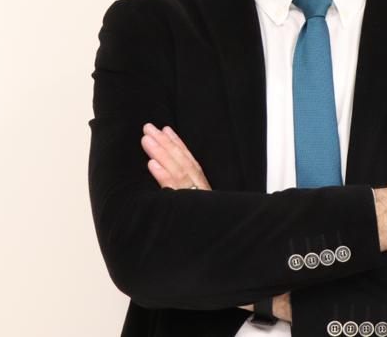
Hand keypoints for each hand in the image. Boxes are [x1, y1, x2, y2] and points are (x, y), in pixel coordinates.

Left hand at [141, 125, 291, 319]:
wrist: (239, 260)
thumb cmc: (222, 236)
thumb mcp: (210, 213)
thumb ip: (199, 199)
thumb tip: (180, 189)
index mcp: (207, 192)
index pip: (192, 164)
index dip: (178, 146)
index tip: (165, 130)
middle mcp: (203, 194)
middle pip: (183, 164)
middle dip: (165, 144)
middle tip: (148, 127)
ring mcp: (199, 203)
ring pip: (179, 174)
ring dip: (162, 154)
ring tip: (147, 140)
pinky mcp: (193, 212)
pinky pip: (177, 192)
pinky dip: (164, 177)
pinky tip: (152, 166)